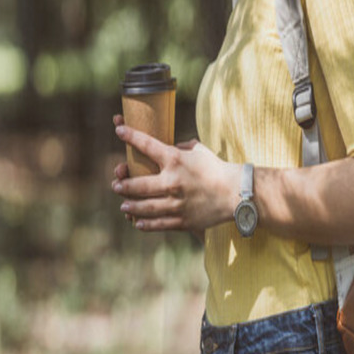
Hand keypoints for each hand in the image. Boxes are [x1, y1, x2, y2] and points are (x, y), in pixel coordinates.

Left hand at [111, 114, 240, 232]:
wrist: (237, 193)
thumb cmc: (218, 168)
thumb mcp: (199, 151)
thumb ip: (181, 148)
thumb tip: (170, 147)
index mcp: (175, 160)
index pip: (147, 144)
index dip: (130, 135)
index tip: (119, 129)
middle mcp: (172, 182)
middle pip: (137, 185)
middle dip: (123, 185)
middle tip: (116, 185)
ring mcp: (176, 204)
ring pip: (144, 207)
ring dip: (130, 206)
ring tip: (123, 205)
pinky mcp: (183, 220)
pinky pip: (158, 224)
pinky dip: (146, 224)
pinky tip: (138, 222)